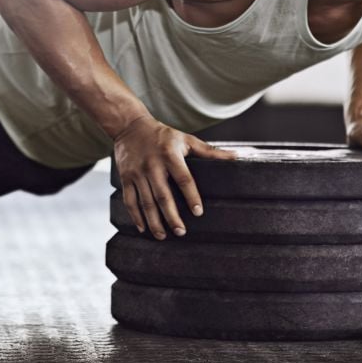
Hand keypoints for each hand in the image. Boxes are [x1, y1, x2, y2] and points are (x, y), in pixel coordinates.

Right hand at [112, 115, 236, 239]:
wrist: (130, 126)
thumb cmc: (163, 135)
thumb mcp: (186, 140)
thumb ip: (210, 151)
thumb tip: (235, 157)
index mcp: (170, 155)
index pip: (184, 179)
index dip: (191, 196)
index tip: (198, 212)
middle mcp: (153, 165)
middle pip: (162, 195)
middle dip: (171, 216)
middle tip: (181, 232)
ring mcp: (137, 173)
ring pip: (146, 202)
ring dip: (154, 221)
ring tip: (163, 235)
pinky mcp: (126, 178)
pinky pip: (130, 201)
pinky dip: (135, 216)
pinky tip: (143, 228)